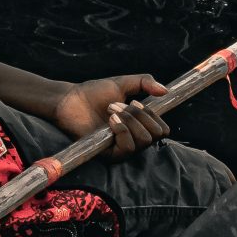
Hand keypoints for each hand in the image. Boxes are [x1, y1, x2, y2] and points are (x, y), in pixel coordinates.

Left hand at [50, 73, 168, 157]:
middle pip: (155, 135)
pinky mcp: (110, 155)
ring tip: (111, 111)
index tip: (135, 102)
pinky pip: (128, 148)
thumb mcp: (123, 83)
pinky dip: (123, 131)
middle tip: (119, 106)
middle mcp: (134, 138)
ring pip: (144, 141)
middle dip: (140, 116)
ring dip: (130, 121)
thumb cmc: (94, 92)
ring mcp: (122, 147)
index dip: (153, 116)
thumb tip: (166, 91)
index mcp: (140, 125)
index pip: (162, 130)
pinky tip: (111, 121)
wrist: (71, 100)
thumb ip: (145, 82)